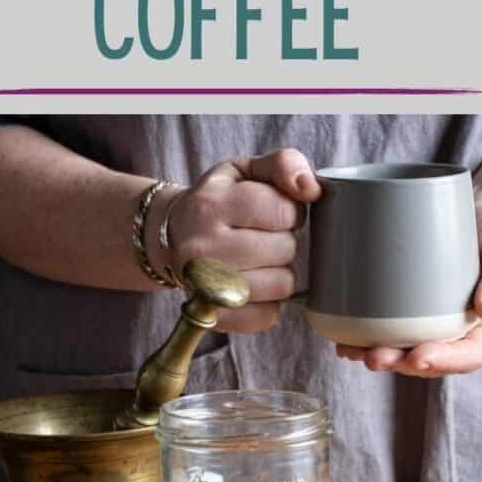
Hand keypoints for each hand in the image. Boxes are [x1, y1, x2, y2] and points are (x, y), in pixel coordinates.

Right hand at [148, 149, 321, 332]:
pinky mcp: (214, 318)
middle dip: (285, 240)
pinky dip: (270, 302)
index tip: (275, 211)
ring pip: (282, 285)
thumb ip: (283, 164)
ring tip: (260, 259)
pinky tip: (254, 283)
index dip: (290, 211)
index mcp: (210, 205)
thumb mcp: (245, 170)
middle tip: (265, 236)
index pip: (282, 211)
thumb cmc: (219, 200)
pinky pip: (268, 315)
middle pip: (285, 249)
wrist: (171, 236)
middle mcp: (201, 248)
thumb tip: (310, 188)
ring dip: (280, 271)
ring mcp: (205, 287)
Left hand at [335, 195, 481, 377]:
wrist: (477, 217)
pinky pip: (393, 334)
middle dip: (402, 364)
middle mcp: (464, 337)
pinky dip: (368, 340)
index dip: (444, 361)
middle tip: (375, 357)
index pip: (472, 355)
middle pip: (433, 361)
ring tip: (352, 352)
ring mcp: (437, 329)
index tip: (418, 358)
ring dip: (379, 356)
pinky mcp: (415, 316)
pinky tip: (345, 341)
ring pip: (408, 352)